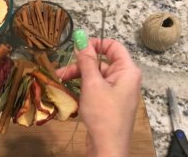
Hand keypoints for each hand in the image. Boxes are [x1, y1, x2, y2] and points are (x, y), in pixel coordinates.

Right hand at [56, 38, 141, 155]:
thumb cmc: (103, 114)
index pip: (113, 46)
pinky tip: (69, 89)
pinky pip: (96, 87)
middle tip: (61, 70)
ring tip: (60, 79)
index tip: (78, 46)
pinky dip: (83, 86)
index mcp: (127, 70)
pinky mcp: (109, 102)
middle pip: (101, 63)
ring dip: (78, 76)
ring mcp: (116, 91)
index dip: (96, 43)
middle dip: (81, 65)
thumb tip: (82, 41)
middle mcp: (124, 78)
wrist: (107, 147)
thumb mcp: (92, 84)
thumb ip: (87, 61)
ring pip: (96, 76)